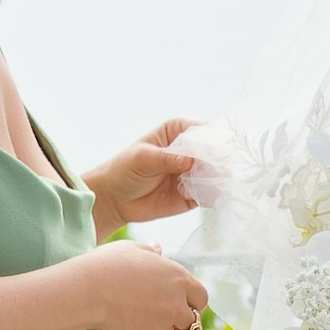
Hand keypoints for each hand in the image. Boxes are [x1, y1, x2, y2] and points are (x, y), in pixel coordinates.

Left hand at [84, 118, 209, 234]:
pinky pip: (209, 194)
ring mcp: (193, 172)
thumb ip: (166, 158)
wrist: (115, 199)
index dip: (209, 139)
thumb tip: (190, 160)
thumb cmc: (125, 170)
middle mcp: (189, 150)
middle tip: (208, 171)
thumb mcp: (142, 158)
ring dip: (214, 180)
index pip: (201, 129)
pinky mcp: (194, 193)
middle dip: (215, 162)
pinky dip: (210, 196)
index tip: (209, 151)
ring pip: (214, 174)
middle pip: (213, 152)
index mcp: (177, 131)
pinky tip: (201, 197)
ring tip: (203, 186)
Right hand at [84, 239, 208, 329]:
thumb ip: (150, 252)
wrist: (84, 290)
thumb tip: (158, 249)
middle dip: (178, 324)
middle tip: (160, 320)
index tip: (180, 304)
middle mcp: (176, 306)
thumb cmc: (105, 265)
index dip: (192, 303)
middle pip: (191, 325)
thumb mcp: (130, 249)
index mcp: (179, 280)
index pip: (201, 298)